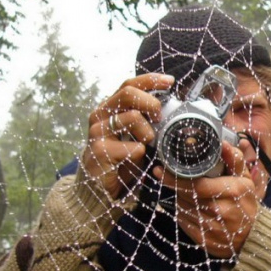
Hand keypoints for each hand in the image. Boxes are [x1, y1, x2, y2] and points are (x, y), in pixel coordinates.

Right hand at [82, 73, 173, 198]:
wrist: (99, 189)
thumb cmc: (121, 161)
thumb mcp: (136, 137)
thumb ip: (146, 122)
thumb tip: (172, 110)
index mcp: (110, 108)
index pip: (129, 84)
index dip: (150, 80)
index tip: (170, 81)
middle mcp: (100, 115)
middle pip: (129, 93)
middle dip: (151, 103)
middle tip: (160, 118)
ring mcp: (98, 132)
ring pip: (132, 117)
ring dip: (148, 132)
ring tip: (147, 145)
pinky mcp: (99, 150)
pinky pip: (132, 146)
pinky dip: (141, 153)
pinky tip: (136, 161)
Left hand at [153, 142, 259, 257]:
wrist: (251, 237)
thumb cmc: (245, 204)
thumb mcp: (245, 180)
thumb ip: (234, 160)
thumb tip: (224, 143)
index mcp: (231, 191)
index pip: (196, 184)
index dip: (175, 178)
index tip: (160, 170)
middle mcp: (220, 210)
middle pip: (186, 195)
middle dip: (174, 185)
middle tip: (165, 175)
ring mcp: (210, 227)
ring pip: (182, 207)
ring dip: (179, 197)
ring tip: (184, 191)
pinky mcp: (202, 238)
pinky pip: (183, 220)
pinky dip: (182, 211)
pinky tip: (189, 207)